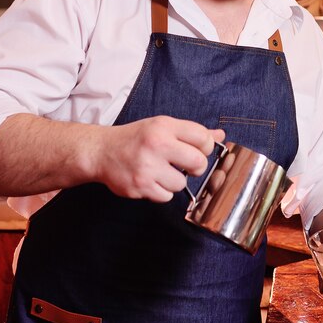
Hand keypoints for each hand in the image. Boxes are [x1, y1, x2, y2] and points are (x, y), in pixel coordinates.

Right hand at [93, 115, 224, 202]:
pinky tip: (150, 180)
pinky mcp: (140, 186)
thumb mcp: (162, 127)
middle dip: (195, 167)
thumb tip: (220, 136)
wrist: (102, 151)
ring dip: (174, 181)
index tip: (197, 149)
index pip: (203, 138)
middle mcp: (156, 144)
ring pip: (182, 183)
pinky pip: (166, 196)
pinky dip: (161, 191)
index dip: (205, 147)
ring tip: (160, 171)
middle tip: (183, 164)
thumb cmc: (136, 138)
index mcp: (164, 126)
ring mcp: (147, 167)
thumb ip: (191, 132)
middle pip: (198, 162)